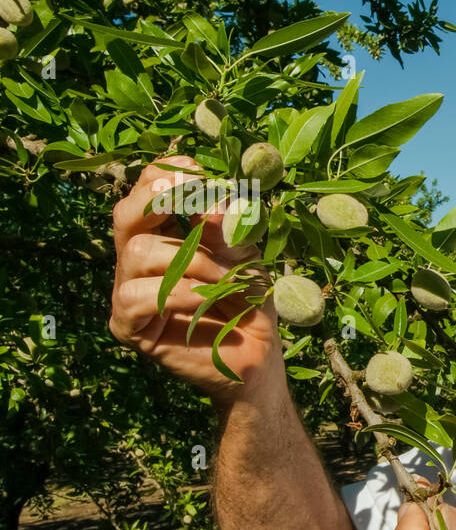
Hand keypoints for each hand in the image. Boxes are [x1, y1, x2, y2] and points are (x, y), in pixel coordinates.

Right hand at [108, 156, 283, 404]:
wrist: (256, 360)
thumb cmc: (250, 305)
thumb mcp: (245, 259)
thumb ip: (227, 231)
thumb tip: (213, 200)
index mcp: (162, 237)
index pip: (145, 196)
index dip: (163, 177)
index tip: (196, 170)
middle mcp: (138, 261)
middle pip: (126, 215)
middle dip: (160, 201)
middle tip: (195, 200)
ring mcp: (129, 292)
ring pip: (138, 252)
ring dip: (191, 259)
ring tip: (227, 279)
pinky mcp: (128, 325)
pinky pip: (138, 295)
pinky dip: (179, 292)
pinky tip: (208, 300)